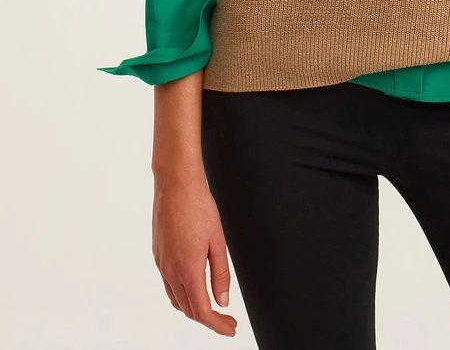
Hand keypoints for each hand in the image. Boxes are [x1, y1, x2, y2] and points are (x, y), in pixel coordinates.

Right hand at [152, 177, 237, 337]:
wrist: (176, 184)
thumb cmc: (199, 207)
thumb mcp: (218, 241)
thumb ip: (220, 274)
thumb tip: (222, 300)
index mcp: (187, 269)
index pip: (202, 311)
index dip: (217, 324)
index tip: (230, 327)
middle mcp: (170, 271)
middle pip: (188, 309)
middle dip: (208, 319)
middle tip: (227, 319)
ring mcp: (161, 263)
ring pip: (176, 299)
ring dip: (193, 308)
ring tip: (213, 306)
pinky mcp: (158, 254)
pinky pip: (168, 284)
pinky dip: (182, 294)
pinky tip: (194, 287)